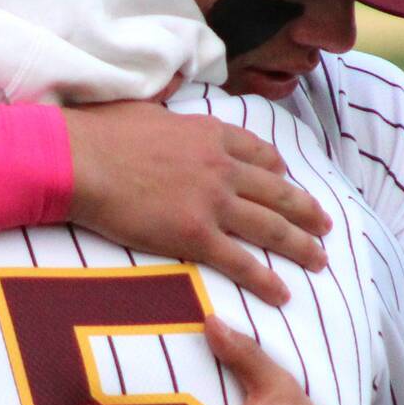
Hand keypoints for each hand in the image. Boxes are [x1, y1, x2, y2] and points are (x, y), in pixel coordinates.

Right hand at [62, 102, 330, 305]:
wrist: (77, 159)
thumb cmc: (101, 132)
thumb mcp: (148, 110)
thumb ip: (170, 117)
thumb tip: (166, 111)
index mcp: (211, 134)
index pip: (261, 153)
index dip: (280, 171)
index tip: (289, 182)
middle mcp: (222, 167)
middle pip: (278, 192)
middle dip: (307, 211)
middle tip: (326, 226)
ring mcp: (212, 202)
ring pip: (271, 227)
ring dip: (301, 246)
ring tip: (320, 261)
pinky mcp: (194, 236)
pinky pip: (241, 262)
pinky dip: (266, 280)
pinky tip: (283, 294)